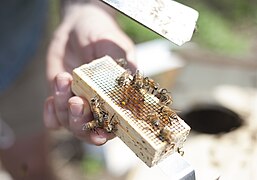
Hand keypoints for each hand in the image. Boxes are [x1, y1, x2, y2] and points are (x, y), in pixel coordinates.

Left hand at [43, 3, 134, 144]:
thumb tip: (128, 85)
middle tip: (77, 101)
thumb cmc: (101, 32)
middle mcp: (98, 105)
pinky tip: (51, 98)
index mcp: (117, 96)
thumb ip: (120, 65)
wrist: (77, 26)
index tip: (99, 134)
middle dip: (81, 121)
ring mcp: (79, 103)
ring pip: (69, 125)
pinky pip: (53, 120)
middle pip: (90, 131)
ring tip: (63, 78)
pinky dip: (50, 114)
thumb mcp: (113, 45)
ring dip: (63, 108)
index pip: (115, 123)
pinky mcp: (60, 99)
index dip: (108, 132)